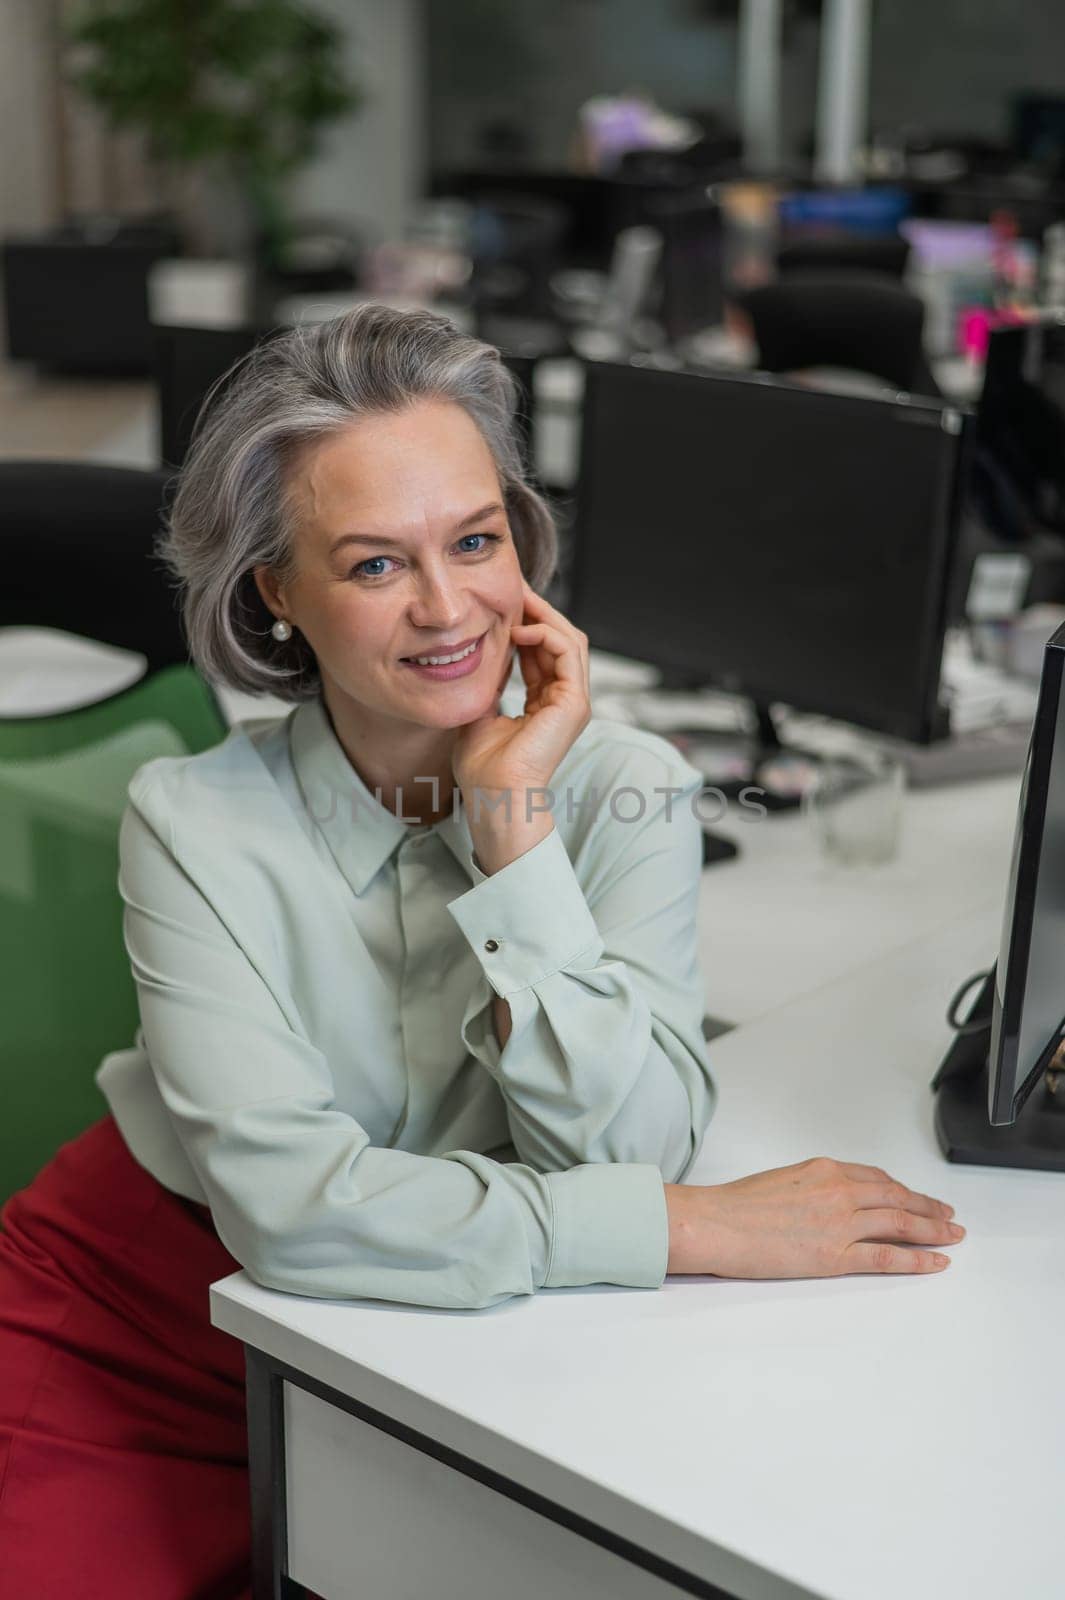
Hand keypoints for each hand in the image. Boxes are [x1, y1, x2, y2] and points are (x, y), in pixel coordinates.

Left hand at [452, 581, 590, 802]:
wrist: (494, 796)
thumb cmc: (483, 769)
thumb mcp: (479, 712)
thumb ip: (485, 684)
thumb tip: (476, 655)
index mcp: (545, 704)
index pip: (542, 653)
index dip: (524, 624)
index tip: (501, 603)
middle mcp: (564, 700)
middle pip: (561, 640)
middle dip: (538, 611)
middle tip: (513, 587)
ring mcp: (573, 701)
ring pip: (570, 640)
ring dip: (544, 615)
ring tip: (518, 598)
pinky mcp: (575, 703)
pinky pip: (568, 652)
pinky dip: (546, 634)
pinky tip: (519, 629)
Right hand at [664, 1157, 964, 1278]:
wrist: (716, 1223)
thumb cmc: (736, 1205)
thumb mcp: (781, 1179)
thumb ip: (812, 1187)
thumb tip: (827, 1201)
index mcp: (825, 1169)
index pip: (878, 1179)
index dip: (904, 1190)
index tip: (918, 1198)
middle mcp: (839, 1191)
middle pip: (898, 1198)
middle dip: (929, 1208)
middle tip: (950, 1217)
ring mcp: (840, 1222)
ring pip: (901, 1223)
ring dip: (933, 1230)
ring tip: (953, 1237)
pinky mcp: (835, 1255)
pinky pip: (887, 1256)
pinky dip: (917, 1259)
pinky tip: (936, 1262)